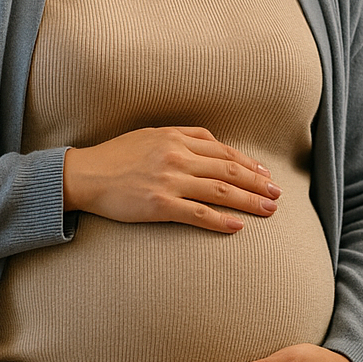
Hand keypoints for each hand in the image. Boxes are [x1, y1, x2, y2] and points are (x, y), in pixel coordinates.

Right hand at [62, 125, 280, 233]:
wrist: (85, 174)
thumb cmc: (116, 155)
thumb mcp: (151, 134)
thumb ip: (182, 137)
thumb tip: (212, 145)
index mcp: (176, 137)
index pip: (223, 151)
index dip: (248, 163)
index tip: (264, 174)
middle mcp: (177, 156)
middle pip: (229, 170)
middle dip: (257, 182)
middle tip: (277, 194)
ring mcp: (170, 181)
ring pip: (220, 191)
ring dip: (249, 201)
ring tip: (269, 210)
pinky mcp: (160, 205)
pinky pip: (198, 214)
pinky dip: (221, 221)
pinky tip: (238, 226)